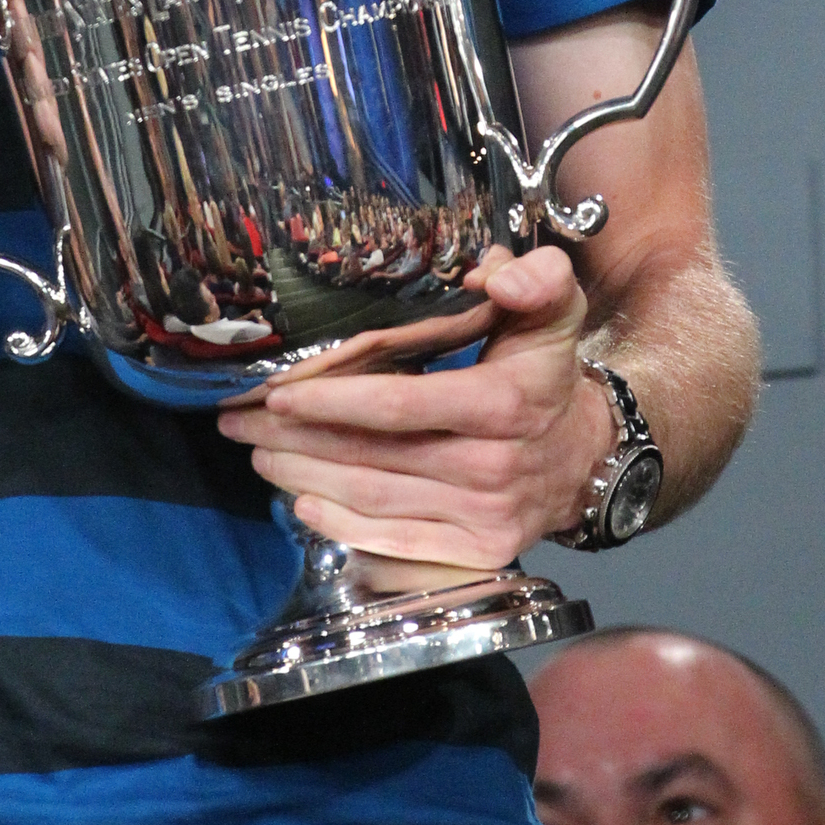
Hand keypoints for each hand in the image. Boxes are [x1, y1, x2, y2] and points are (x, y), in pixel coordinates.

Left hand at [215, 245, 614, 569]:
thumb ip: (535, 277)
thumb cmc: (546, 373)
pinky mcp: (479, 551)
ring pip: (375, 498)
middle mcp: (493, 465)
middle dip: (296, 439)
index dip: (335, 401)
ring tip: (256, 453)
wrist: (585, 456)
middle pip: (373, 455)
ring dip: (304, 478)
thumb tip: (491, 273)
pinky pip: (398, 543)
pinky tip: (302, 505)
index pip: (403, 405)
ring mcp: (485, 515)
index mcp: (504, 402)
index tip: (278, 393)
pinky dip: (343, 527)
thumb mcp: (555, 308)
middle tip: (239, 423)